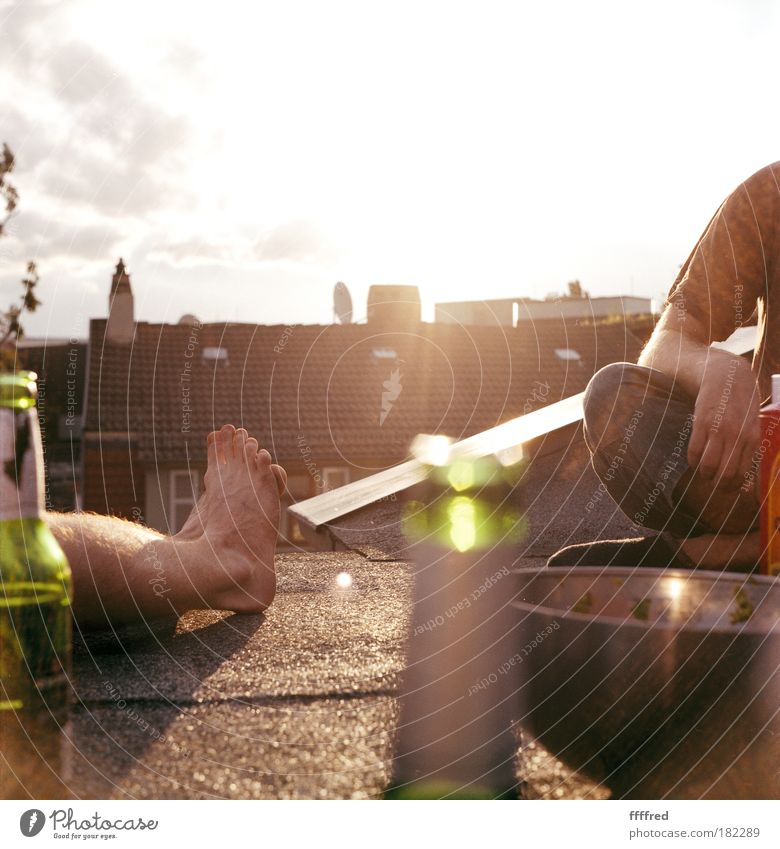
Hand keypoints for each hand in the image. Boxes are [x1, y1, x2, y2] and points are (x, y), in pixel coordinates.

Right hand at [687, 353, 760, 490]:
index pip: (742, 473)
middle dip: (717, 483)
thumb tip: (742, 469)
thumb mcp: (750, 419)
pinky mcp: (702, 422)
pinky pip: (694, 451)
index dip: (731, 486)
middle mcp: (738, 436)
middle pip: (726, 474)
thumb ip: (746, 441)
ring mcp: (720, 429)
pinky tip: (692, 457)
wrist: (724, 371)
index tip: (724, 487)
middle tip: (711, 481)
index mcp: (752, 437)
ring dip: (703, 473)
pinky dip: (691, 459)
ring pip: (709, 466)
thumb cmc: (738, 397)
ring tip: (701, 470)